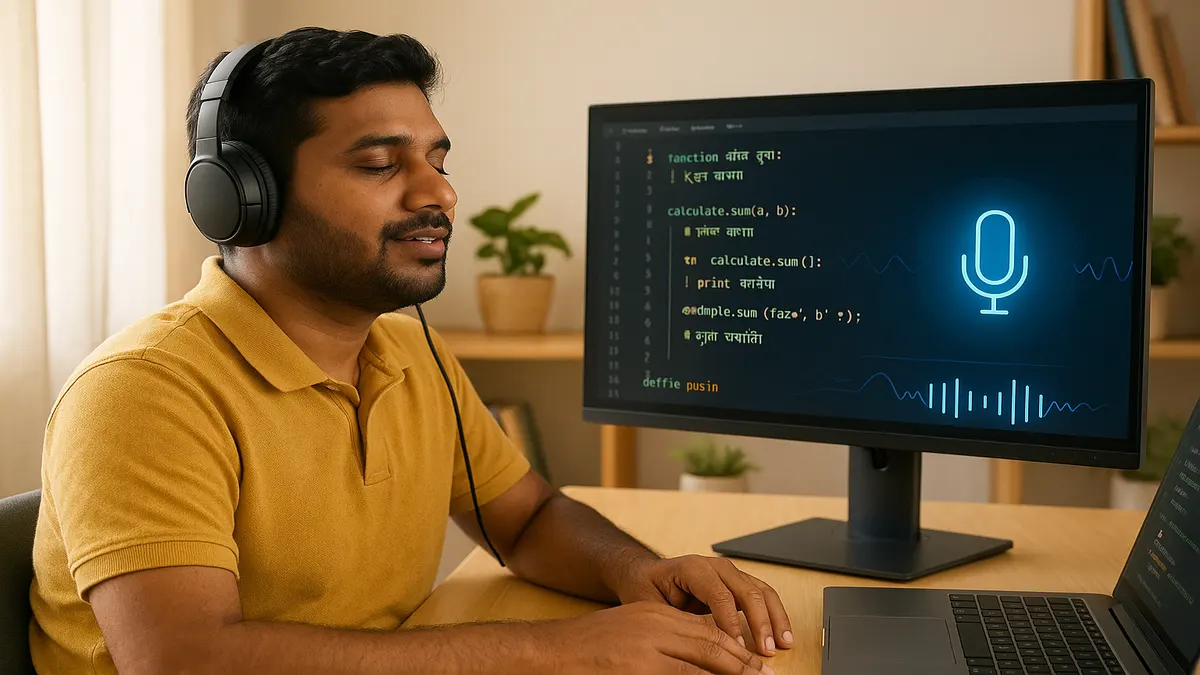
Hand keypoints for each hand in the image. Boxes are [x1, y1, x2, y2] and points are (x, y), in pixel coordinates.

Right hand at [537, 601, 774, 674]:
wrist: (548, 653)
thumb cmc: (587, 651)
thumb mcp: (631, 636)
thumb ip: (664, 644)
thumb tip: (699, 664)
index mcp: (656, 616)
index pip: (708, 630)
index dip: (737, 649)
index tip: (757, 664)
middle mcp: (655, 626)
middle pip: (712, 643)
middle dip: (743, 664)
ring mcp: (647, 648)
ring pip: (702, 661)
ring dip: (732, 674)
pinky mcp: (639, 669)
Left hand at [614, 554, 792, 656]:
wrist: (645, 573)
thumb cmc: (645, 588)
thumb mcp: (650, 606)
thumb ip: (672, 622)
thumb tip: (691, 645)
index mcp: (693, 568)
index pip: (719, 595)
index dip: (731, 622)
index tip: (738, 647)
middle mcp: (716, 567)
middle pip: (746, 590)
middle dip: (760, 622)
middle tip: (766, 650)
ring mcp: (730, 573)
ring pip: (761, 591)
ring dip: (774, 618)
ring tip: (783, 643)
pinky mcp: (738, 583)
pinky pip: (763, 595)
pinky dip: (775, 614)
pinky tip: (783, 634)